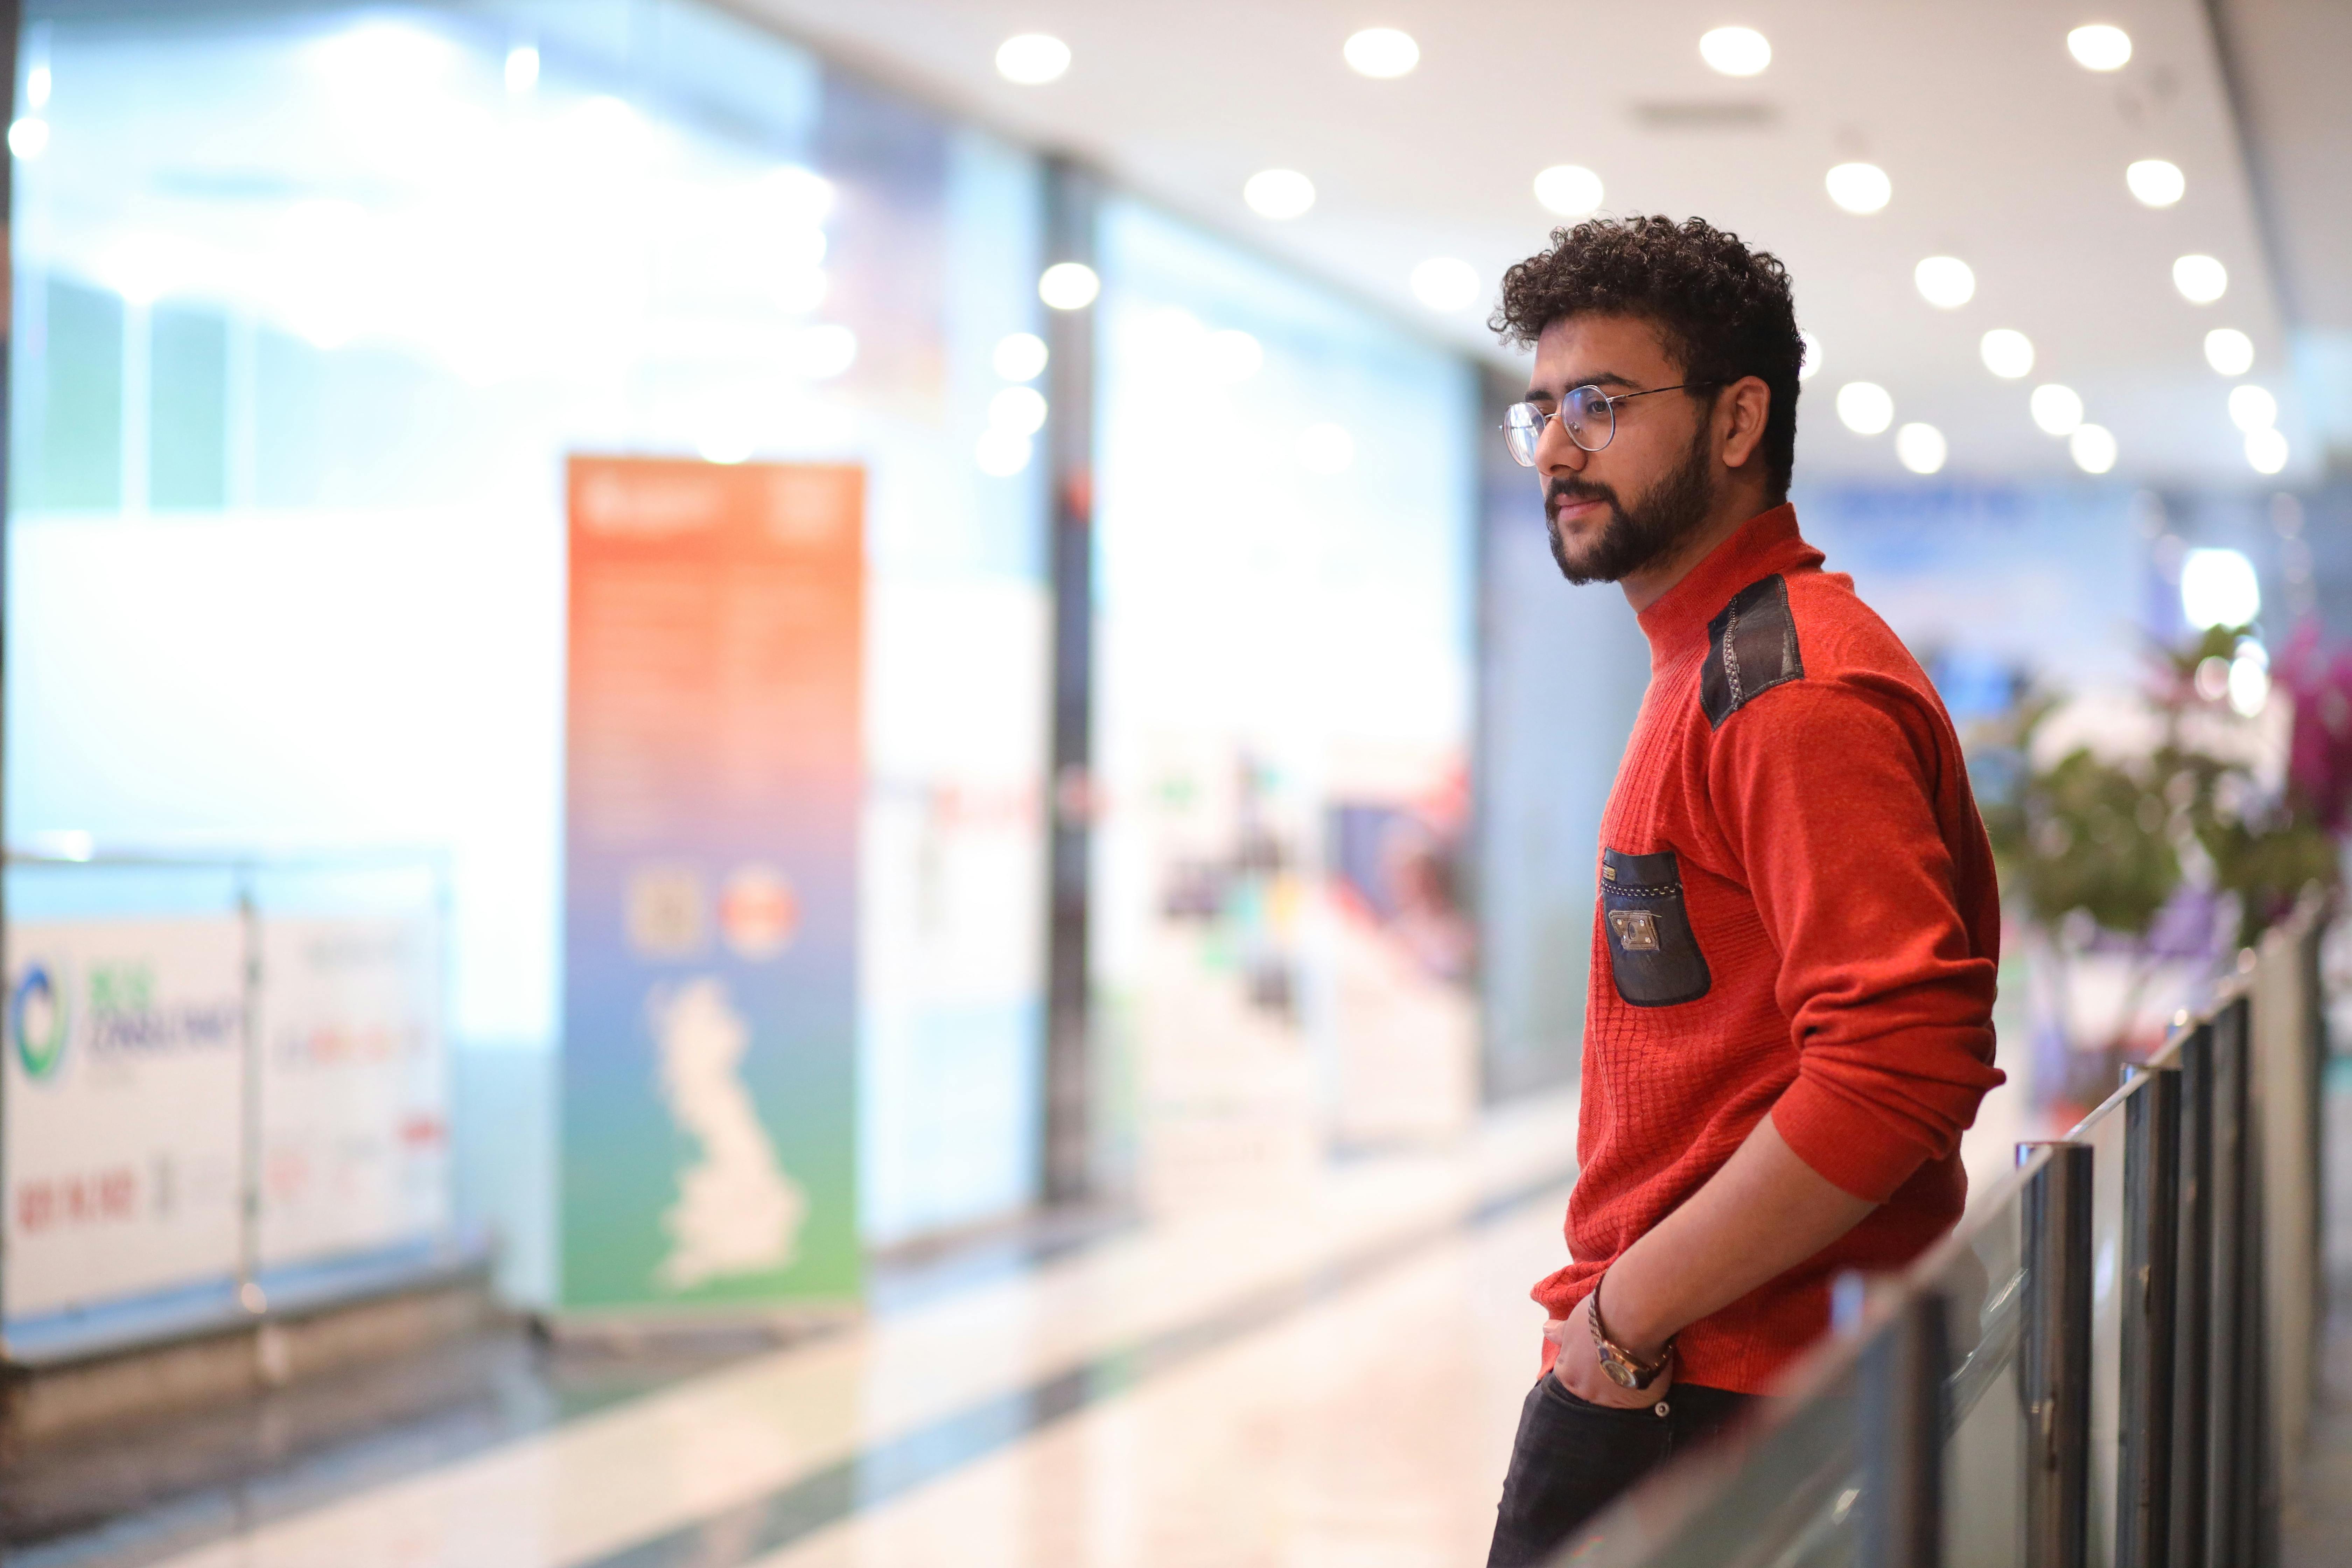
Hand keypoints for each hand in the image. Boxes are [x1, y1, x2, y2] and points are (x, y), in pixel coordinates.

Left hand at [1542, 1315, 1673, 1409]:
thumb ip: (1561, 1332)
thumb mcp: (1574, 1322)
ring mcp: (1617, 1400)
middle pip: (1591, 1384)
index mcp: (1569, 1376)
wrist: (1635, 1319)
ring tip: (1631, 1358)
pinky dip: (1641, 1382)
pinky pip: (1640, 1395)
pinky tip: (1645, 1367)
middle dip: (1598, 1371)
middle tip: (1612, 1350)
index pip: (1567, 1371)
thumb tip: (1546, 1330)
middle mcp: (1591, 1393)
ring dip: (1620, 1379)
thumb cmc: (1599, 1319)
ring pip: (1616, 1392)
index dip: (1578, 1356)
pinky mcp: (1642, 1400)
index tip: (1590, 1344)